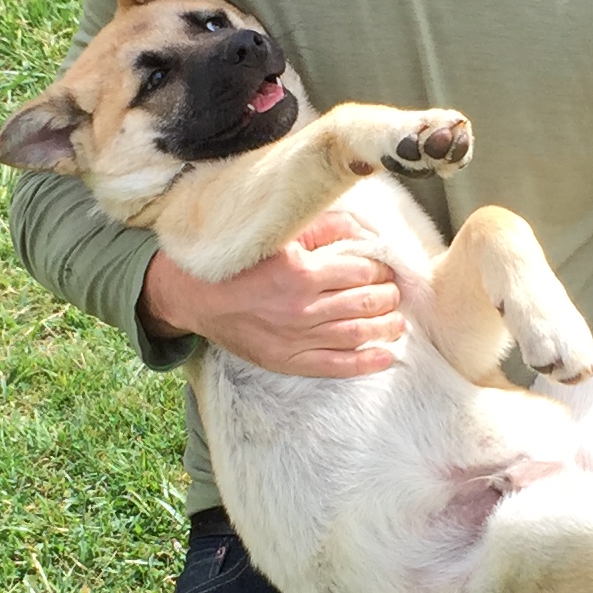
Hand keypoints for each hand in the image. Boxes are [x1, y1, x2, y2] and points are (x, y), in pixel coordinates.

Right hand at [141, 211, 402, 378]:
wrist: (194, 296)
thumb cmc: (236, 261)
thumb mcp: (277, 235)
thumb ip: (321, 227)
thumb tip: (361, 229)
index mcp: (300, 272)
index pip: (361, 270)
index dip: (381, 268)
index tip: (386, 268)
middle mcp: (302, 307)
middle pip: (366, 302)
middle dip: (389, 296)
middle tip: (395, 292)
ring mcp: (296, 338)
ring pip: (358, 333)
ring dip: (386, 327)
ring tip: (398, 320)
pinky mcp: (288, 361)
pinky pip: (337, 365)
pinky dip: (367, 362)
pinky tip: (387, 356)